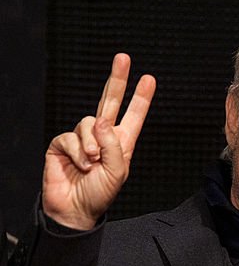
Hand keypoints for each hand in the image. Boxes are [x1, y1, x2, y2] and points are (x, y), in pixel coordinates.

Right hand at [42, 54, 155, 229]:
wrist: (75, 209)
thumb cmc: (100, 193)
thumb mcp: (117, 171)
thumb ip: (113, 145)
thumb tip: (102, 121)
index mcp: (121, 142)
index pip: (133, 115)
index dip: (141, 98)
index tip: (149, 79)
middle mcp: (103, 136)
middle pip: (110, 101)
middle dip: (117, 79)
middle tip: (123, 57)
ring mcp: (82, 138)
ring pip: (89, 122)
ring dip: (92, 144)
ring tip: (93, 163)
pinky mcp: (63, 144)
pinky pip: (70, 136)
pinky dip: (77, 151)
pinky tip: (79, 165)